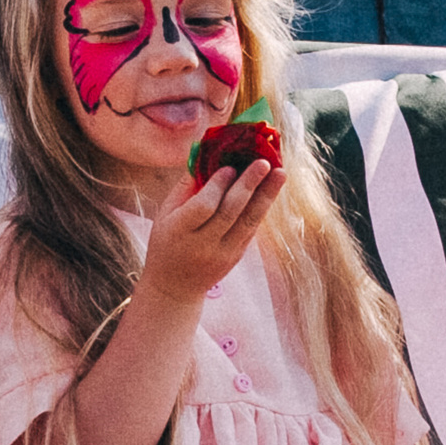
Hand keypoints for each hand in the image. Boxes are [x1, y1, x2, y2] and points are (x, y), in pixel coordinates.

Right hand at [137, 160, 281, 304]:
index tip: (229, 167)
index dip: (217, 186)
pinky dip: (261, 208)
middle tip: (264, 162)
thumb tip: (208, 157)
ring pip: (248, 222)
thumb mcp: (165, 215)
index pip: (202, 208)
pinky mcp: (236, 257)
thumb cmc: (167, 242)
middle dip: (248, 185)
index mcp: (178, 232)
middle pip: (229, 213)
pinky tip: (271, 190)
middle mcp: (202, 245)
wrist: (174, 288)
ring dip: (266, 196)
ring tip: (280, 173)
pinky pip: (251, 229)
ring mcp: (222, 253)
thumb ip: (186, 188)